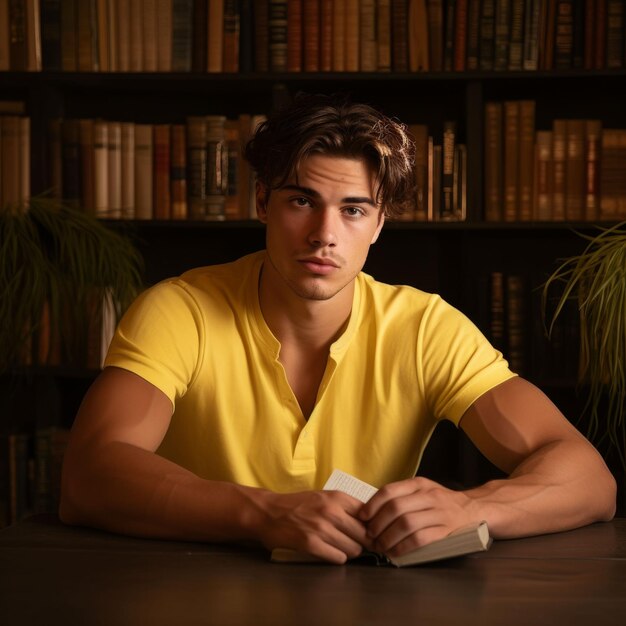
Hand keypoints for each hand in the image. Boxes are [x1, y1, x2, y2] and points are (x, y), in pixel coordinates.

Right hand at [259, 490, 372, 563]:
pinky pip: (338, 558)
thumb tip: (370, 523)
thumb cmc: (298, 505)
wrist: (269, 512)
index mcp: (337, 497)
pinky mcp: (311, 544)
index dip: (371, 527)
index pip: (369, 515)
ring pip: (353, 549)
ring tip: (340, 547)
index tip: (370, 533)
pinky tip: (329, 552)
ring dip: (350, 551)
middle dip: (363, 543)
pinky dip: (337, 557)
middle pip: (364, 535)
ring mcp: (321, 528)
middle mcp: (332, 511)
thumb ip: (345, 507)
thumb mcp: (324, 497)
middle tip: (358, 545)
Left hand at [358, 477, 478, 557]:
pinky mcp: (447, 531)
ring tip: (380, 546)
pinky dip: (404, 547)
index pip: (390, 491)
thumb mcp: (423, 491)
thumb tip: (371, 509)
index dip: (372, 504)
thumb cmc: (441, 502)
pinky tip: (395, 552)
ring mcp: (439, 513)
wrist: (474, 510)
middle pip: (396, 508)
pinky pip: (420, 539)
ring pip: (406, 523)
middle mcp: (429, 496)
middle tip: (369, 535)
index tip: (362, 516)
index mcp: (419, 484)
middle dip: (378, 523)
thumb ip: (402, 496)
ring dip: (388, 537)